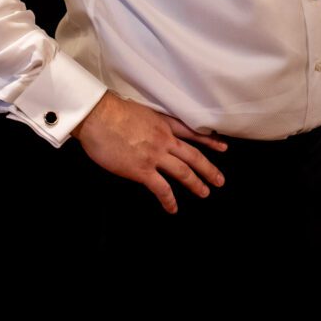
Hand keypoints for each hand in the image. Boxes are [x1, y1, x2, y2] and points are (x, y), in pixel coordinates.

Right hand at [72, 91, 225, 213]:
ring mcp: (155, 155)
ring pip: (183, 172)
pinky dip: (169, 200)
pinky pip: (161, 189)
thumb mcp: (139, 111)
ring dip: (196, 184)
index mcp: (163, 123)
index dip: (208, 140)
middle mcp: (164, 139)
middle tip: (219, 180)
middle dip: (208, 169)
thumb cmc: (111, 111)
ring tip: (204, 193)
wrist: (98, 116)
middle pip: (193, 155)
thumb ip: (149, 123)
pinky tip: (173, 208)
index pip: (191, 132)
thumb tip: (147, 130)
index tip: (222, 146)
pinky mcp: (142, 170)